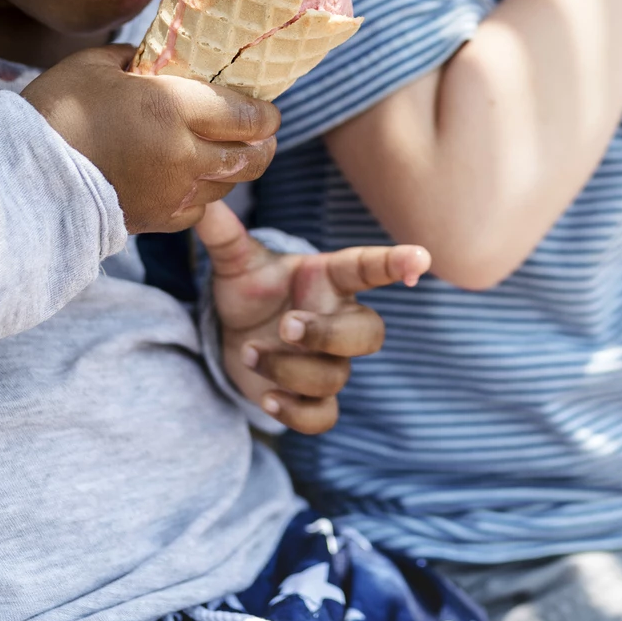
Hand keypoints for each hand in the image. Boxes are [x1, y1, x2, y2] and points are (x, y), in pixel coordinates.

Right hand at [23, 45, 277, 232]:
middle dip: (264, 143)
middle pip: (252, 157)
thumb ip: (139, 60)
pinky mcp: (156, 220)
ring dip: (234, 168)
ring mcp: (173, 193)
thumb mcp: (96, 65)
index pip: (247, 115)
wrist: (21, 179)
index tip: (267, 106)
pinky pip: (198, 209)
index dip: (266, 112)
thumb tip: (158, 59)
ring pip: (228, 185)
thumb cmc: (54, 111)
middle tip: (262, 131)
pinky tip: (189, 178)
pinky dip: (203, 194)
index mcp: (174, 109)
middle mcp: (184, 155)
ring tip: (226, 150)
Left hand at [200, 201, 429, 433]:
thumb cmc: (250, 292)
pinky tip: (267, 398)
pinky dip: (297, 413)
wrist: (235, 336)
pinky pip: (325, 417)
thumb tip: (200, 203)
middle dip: (328, 335)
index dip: (396, 263)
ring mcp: (330, 363)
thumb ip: (224, 235)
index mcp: (329, 280)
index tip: (421, 258)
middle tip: (285, 326)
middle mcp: (339, 320)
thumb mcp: (236, 263)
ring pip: (335, 376)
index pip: (369, 268)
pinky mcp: (313, 399)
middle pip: (370, 334)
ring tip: (250, 352)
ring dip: (289, 369)